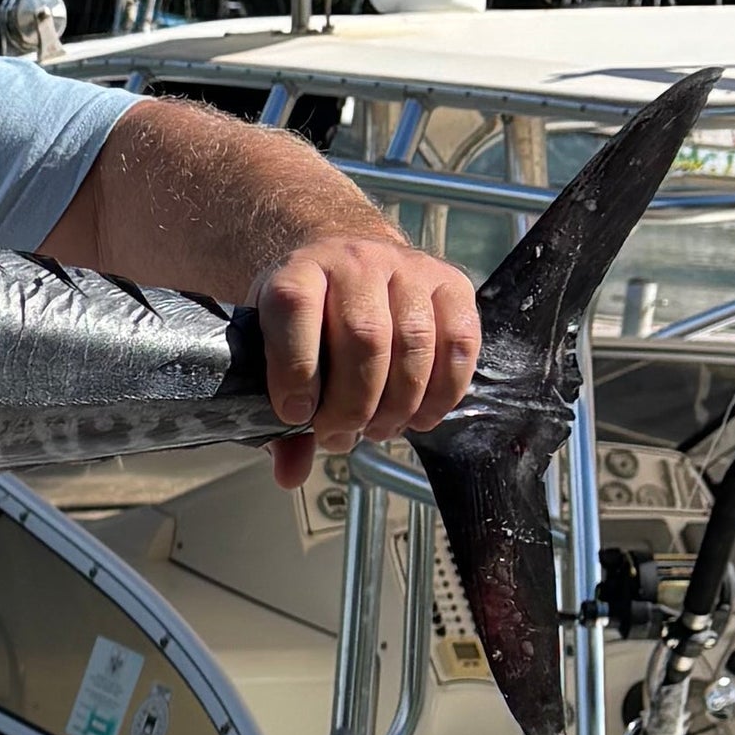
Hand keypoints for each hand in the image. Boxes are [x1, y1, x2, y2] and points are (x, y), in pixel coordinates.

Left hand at [250, 230, 477, 489]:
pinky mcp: (452, 284)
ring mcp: (408, 268)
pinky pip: (459, 345)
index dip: (295, 370)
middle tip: (340, 434)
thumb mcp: (275, 353)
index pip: (295, 308)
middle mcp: (355, 260)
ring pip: (413, 345)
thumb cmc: (308, 318)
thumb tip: (290, 474)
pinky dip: (443, 393)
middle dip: (352, 404)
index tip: (296, 414)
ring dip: (398, 406)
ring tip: (378, 429)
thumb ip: (277, 415)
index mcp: (299, 271)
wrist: (346, 263)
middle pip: (364, 338)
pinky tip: (420, 415)